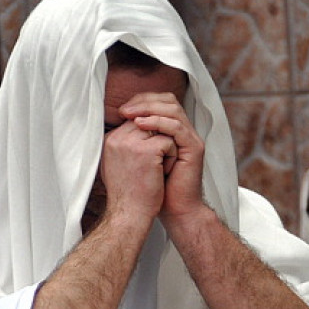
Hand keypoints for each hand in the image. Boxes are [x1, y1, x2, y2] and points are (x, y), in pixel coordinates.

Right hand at [99, 118, 175, 225]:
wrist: (130, 214)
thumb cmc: (129, 194)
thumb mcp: (118, 164)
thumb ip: (125, 145)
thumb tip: (141, 129)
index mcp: (109, 140)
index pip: (135, 122)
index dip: (150, 138)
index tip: (149, 160)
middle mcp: (116, 138)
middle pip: (149, 123)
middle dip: (159, 141)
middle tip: (155, 166)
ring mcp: (130, 143)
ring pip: (160, 130)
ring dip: (166, 149)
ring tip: (157, 169)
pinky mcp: (147, 150)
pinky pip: (169, 142)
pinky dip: (172, 157)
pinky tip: (162, 172)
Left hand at [119, 91, 205, 222]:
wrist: (174, 209)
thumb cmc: (155, 188)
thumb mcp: (140, 157)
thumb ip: (134, 138)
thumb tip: (115, 122)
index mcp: (173, 131)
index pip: (160, 102)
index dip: (141, 101)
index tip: (121, 110)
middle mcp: (184, 132)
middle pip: (168, 100)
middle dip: (144, 101)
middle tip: (124, 110)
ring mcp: (191, 139)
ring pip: (173, 109)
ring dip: (149, 109)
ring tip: (131, 115)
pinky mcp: (194, 149)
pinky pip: (177, 127)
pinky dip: (158, 123)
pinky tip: (142, 125)